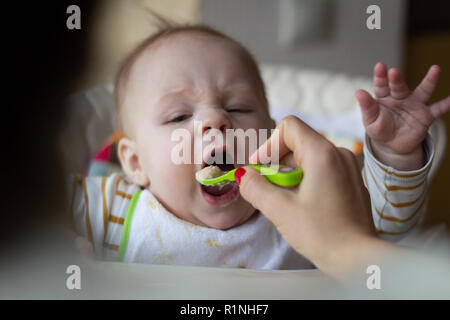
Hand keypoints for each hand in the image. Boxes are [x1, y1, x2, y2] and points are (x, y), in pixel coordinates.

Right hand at [238, 116, 379, 279]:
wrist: (359, 260)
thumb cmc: (322, 234)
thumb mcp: (280, 210)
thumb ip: (255, 187)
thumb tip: (242, 175)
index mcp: (323, 153)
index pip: (289, 127)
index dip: (268, 145)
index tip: (259, 169)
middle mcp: (339, 153)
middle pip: (298, 142)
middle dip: (277, 162)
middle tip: (267, 188)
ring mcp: (348, 167)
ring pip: (309, 157)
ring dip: (290, 173)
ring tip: (284, 199)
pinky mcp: (351, 181)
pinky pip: (322, 169)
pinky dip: (306, 179)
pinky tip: (302, 204)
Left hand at [356, 63, 449, 169]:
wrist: (393, 145)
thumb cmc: (379, 130)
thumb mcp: (370, 122)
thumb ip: (367, 108)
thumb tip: (358, 92)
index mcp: (384, 98)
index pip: (381, 85)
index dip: (381, 76)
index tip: (380, 66)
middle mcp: (400, 97)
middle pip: (399, 87)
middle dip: (396, 79)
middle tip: (394, 72)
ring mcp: (414, 105)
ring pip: (423, 91)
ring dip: (429, 81)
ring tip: (436, 69)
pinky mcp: (425, 116)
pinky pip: (437, 109)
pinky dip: (446, 104)